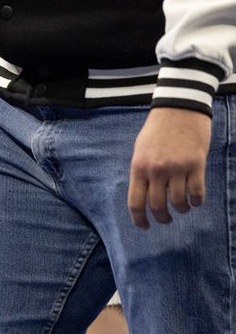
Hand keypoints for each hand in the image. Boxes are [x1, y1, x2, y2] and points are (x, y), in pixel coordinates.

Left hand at [127, 107, 210, 228]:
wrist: (179, 107)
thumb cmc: (158, 129)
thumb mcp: (140, 150)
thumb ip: (141, 173)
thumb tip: (143, 197)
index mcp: (139, 168)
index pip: (136, 202)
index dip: (139, 219)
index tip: (145, 227)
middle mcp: (156, 170)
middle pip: (157, 206)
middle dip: (162, 218)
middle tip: (166, 220)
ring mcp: (177, 167)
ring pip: (178, 202)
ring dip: (181, 210)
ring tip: (183, 208)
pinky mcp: (196, 163)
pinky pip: (197, 192)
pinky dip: (197, 201)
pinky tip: (196, 201)